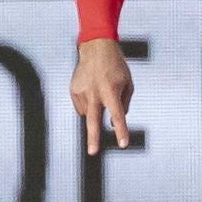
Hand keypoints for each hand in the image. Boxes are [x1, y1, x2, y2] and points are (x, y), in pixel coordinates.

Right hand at [71, 39, 133, 155]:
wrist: (97, 48)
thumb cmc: (116, 67)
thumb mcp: (128, 83)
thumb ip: (124, 104)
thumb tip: (113, 124)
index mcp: (111, 91)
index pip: (117, 115)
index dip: (121, 130)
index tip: (123, 144)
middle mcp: (95, 92)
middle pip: (94, 120)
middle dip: (93, 137)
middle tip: (93, 153)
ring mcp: (82, 91)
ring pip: (89, 114)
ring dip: (96, 110)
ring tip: (100, 91)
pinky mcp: (73, 91)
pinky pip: (82, 108)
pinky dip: (88, 105)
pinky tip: (91, 90)